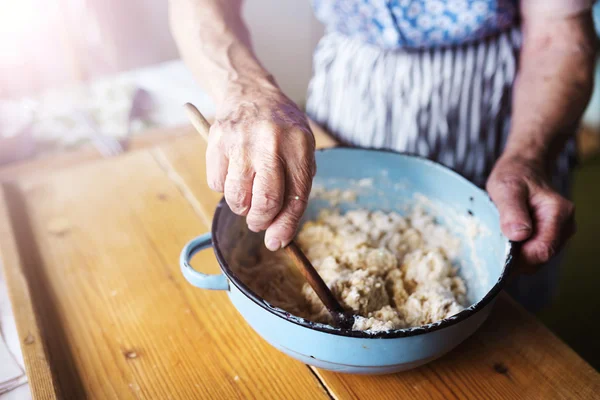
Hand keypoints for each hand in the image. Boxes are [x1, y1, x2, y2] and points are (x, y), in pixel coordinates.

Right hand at [207, 79, 315, 250]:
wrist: (249, 92)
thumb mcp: (300, 149)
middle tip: (258, 221)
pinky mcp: (217, 141)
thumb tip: (279, 235)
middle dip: (260, 222)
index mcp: (299, 145)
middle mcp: (271, 142)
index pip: (296, 197)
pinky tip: (233, 172)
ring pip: (237, 198)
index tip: (277, 242)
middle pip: (265, 202)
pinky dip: (223, 188)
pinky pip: (216, 184)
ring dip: (241, 207)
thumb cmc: (280, 129)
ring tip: (247, 193)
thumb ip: (296, 187)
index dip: (285, 226)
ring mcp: (241, 140)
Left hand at [486, 155, 575, 271]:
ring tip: (499, 237)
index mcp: (558, 213)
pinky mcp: (548, 237)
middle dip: (516, 258)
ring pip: (536, 259)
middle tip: (493, 245)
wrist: (522, 168)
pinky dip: (517, 252)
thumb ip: (512, 211)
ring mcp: (558, 234)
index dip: (520, 259)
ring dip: (516, 255)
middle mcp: (564, 226)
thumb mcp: (506, 188)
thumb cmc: (514, 174)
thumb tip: (518, 235)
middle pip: (540, 258)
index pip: (542, 250)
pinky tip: (506, 240)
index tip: (497, 256)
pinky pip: (532, 253)